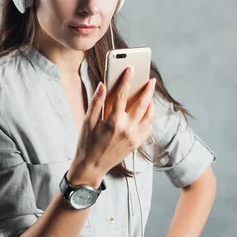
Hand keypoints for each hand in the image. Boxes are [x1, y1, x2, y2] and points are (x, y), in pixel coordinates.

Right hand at [69, 66, 156, 183]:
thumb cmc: (86, 143)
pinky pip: (148, 129)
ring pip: (148, 117)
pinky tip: (147, 112)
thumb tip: (103, 85)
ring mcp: (133, 138)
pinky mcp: (136, 145)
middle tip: (150, 80)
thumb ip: (96, 103)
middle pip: (141, 104)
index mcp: (113, 122)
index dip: (127, 80)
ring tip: (150, 95)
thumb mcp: (87, 122)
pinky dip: (149, 119)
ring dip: (151, 104)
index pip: (123, 95)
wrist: (91, 167)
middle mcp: (126, 129)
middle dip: (147, 90)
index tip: (131, 69)